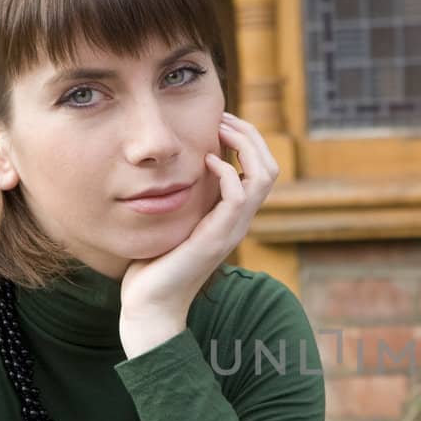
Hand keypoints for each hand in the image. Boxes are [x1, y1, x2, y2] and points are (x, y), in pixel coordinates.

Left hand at [118, 113, 279, 356]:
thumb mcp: (174, 219)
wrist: (150, 303)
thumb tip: (176, 167)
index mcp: (232, 215)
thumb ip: (184, 197)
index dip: (247, 140)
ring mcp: (231, 229)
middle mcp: (239, 221)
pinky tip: (205, 162)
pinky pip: (237, 196)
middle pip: (269, 167)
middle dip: (251, 135)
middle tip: (222, 118)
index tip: (220, 121)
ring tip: (220, 130)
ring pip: (263, 176)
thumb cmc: (155, 263)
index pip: (260, 169)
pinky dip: (226, 171)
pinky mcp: (216, 238)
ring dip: (245, 145)